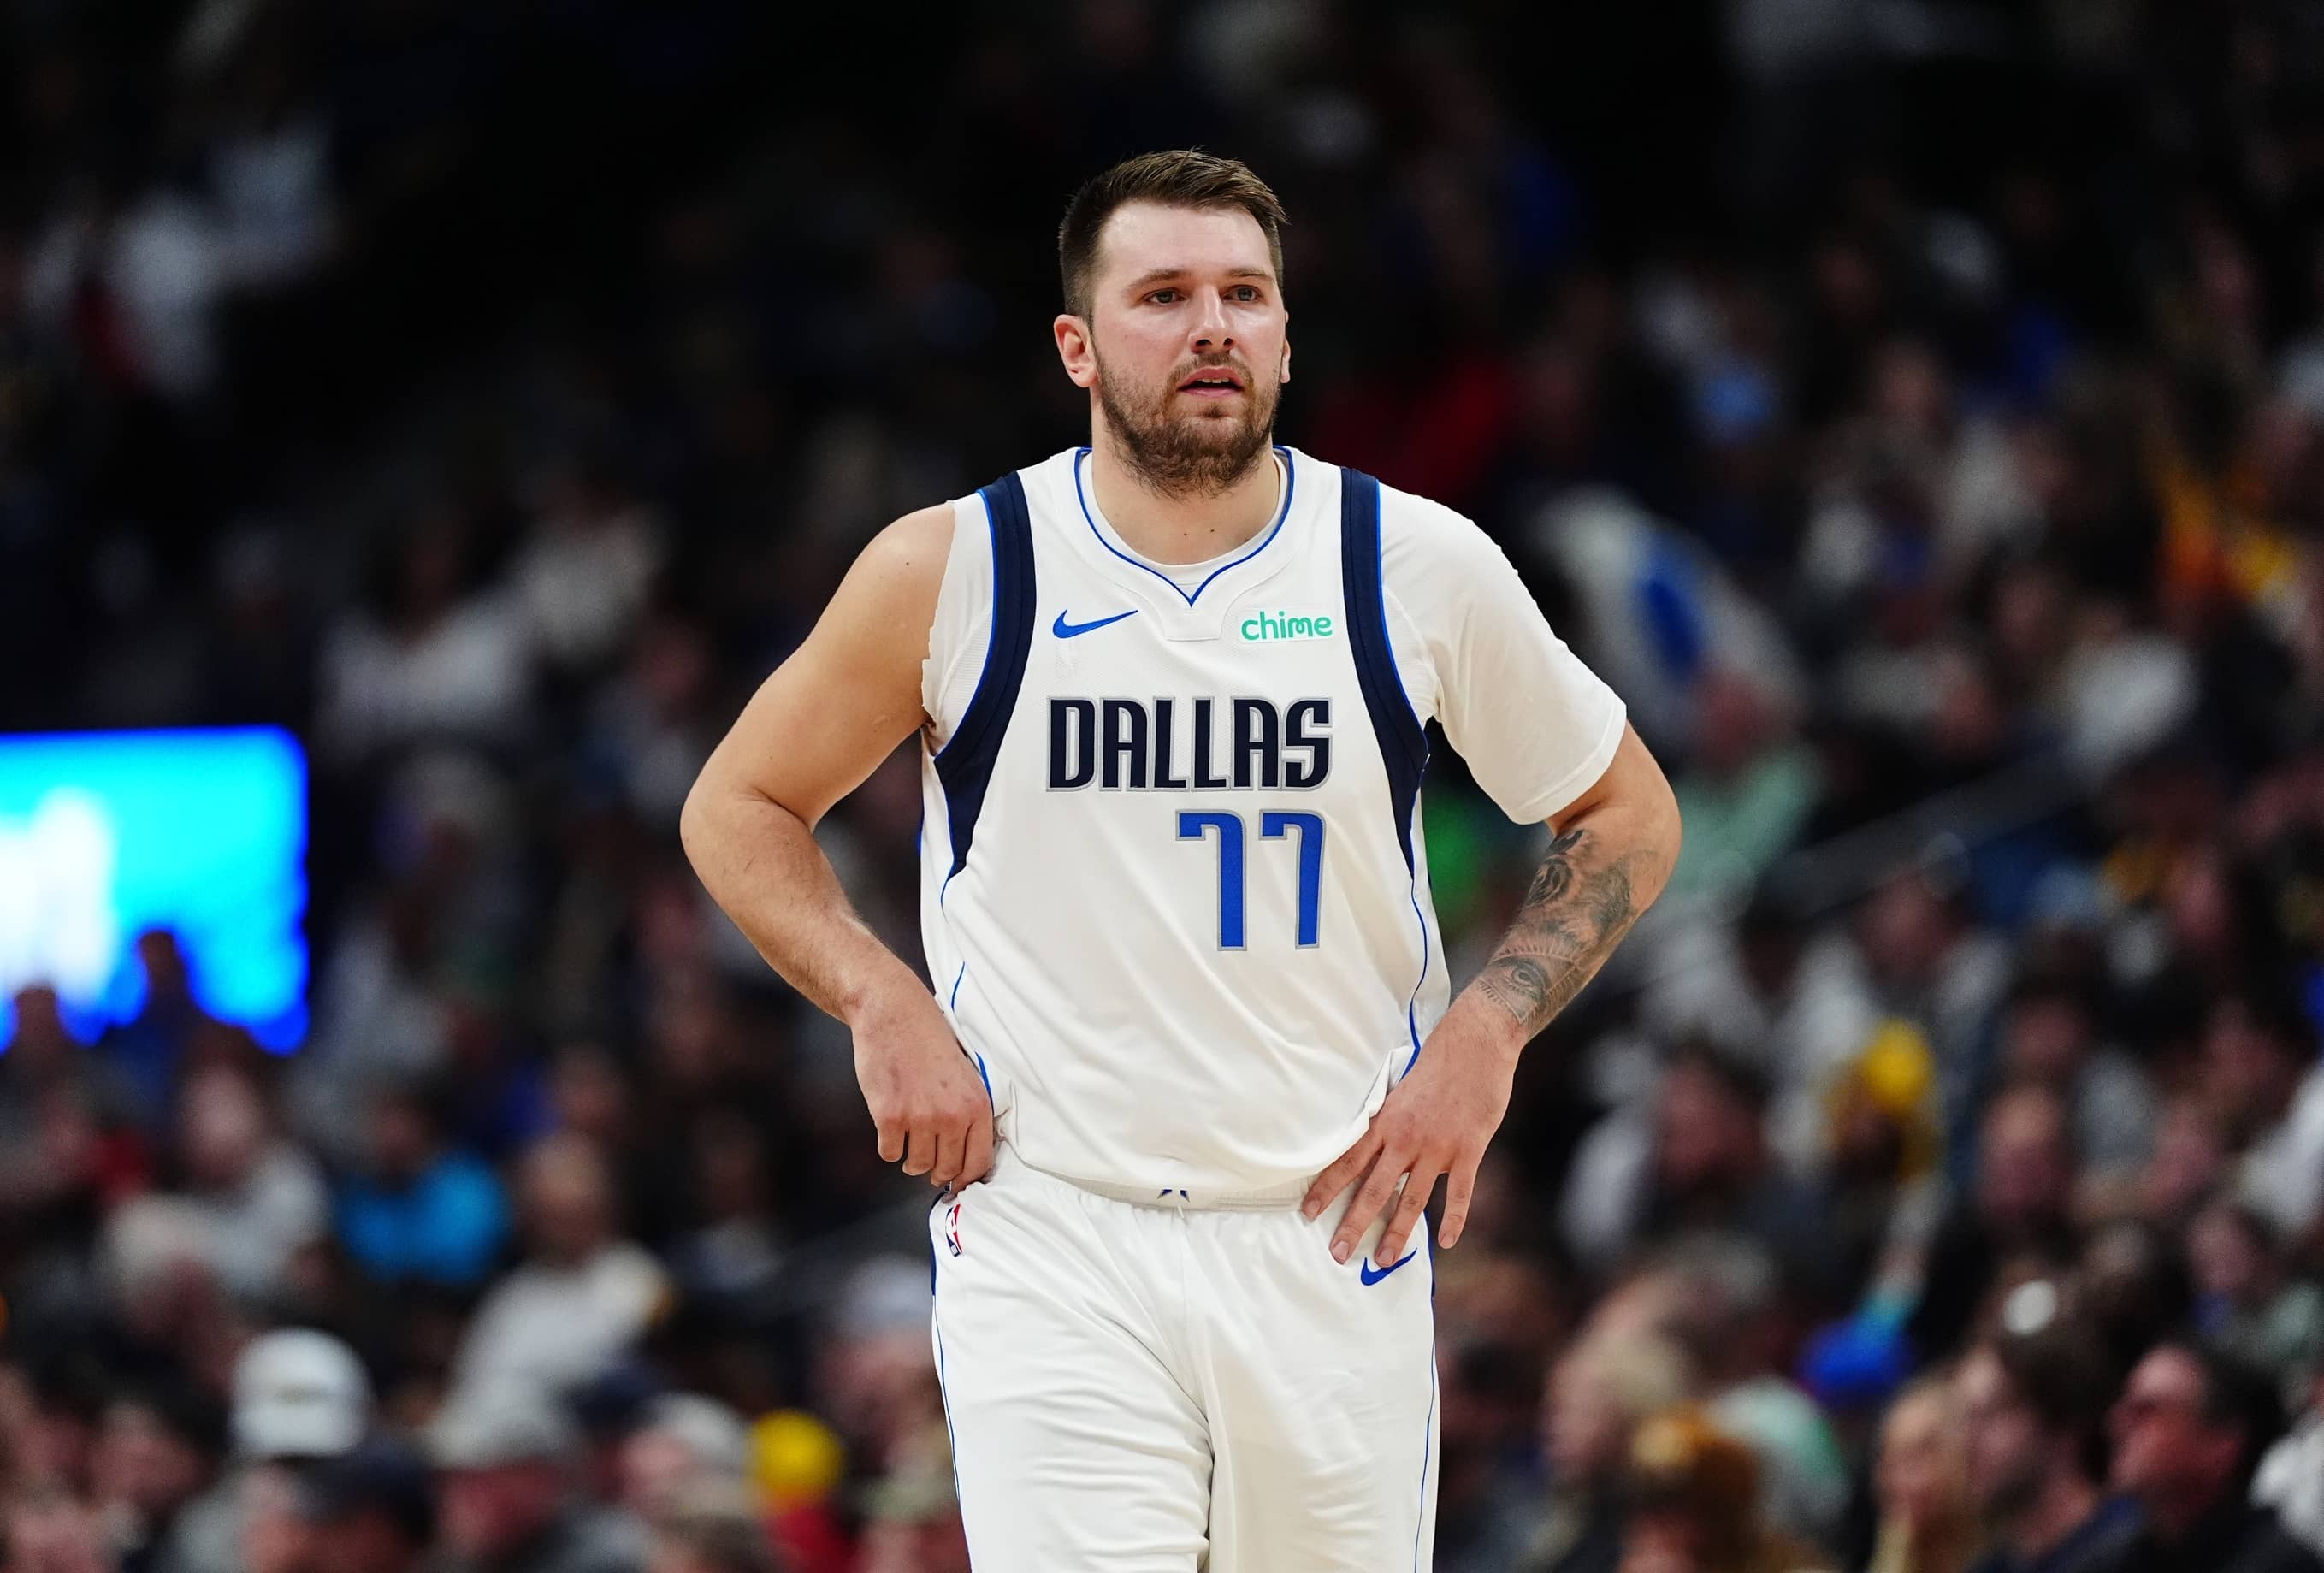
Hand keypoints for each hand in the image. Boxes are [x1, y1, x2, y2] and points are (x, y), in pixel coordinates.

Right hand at [851, 987, 994, 1189]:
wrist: (894, 1015)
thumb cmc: (929, 1040)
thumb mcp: (966, 1075)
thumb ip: (969, 1114)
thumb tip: (965, 1157)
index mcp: (977, 1105)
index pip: (978, 1163)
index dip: (965, 1178)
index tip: (956, 1181)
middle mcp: (952, 1116)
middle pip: (946, 1169)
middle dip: (936, 1170)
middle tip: (928, 1162)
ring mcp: (920, 1118)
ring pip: (916, 1166)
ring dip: (911, 1160)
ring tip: (909, 1142)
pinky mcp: (890, 1117)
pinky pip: (890, 1153)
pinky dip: (889, 1145)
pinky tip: (890, 1128)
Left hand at [1303, 997, 1515, 1266]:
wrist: (1476, 1042)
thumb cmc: (1437, 1063)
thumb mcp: (1399, 1088)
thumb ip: (1388, 1121)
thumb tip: (1371, 1144)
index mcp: (1385, 1122)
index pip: (1347, 1162)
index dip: (1326, 1189)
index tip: (1307, 1213)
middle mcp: (1405, 1138)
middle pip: (1373, 1189)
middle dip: (1353, 1224)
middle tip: (1338, 1254)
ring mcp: (1437, 1147)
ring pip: (1411, 1200)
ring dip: (1397, 1233)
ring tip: (1384, 1260)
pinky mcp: (1468, 1150)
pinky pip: (1459, 1193)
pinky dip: (1454, 1219)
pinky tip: (1446, 1241)